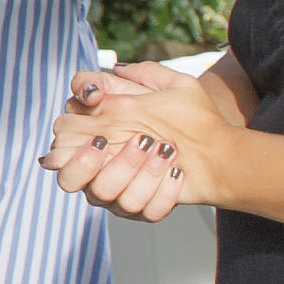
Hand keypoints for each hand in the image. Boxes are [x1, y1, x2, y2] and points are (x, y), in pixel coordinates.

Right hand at [42, 68, 215, 221]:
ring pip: (101, 193)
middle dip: (89, 160)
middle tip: (131, 140)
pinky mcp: (137, 210)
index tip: (97, 106)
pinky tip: (177, 174)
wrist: (221, 153)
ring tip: (167, 151)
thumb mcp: (175, 86)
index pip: (62, 133)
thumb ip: (142, 73)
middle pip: (66, 175)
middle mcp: (101, 165)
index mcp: (99, 133)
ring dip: (136, 171)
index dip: (70, 126)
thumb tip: (110, 74)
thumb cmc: (196, 119)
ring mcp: (116, 189)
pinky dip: (159, 191)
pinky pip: (135, 209)